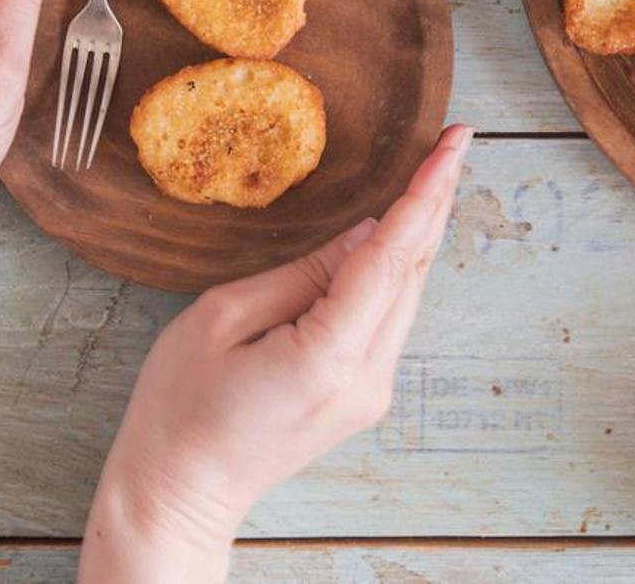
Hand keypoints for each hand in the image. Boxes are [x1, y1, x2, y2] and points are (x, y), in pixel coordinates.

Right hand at [79, 124, 472, 583]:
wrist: (180, 493)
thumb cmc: (179, 408)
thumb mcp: (221, 318)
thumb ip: (302, 272)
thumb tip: (365, 232)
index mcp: (327, 357)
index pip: (390, 258)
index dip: (425, 193)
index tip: (453, 144)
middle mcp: (367, 376)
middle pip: (413, 272)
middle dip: (436, 200)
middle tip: (455, 141)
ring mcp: (372, 390)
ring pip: (409, 291)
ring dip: (422, 229)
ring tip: (435, 171)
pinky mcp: (365, 392)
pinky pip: (391, 313)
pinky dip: (400, 265)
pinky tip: (402, 230)